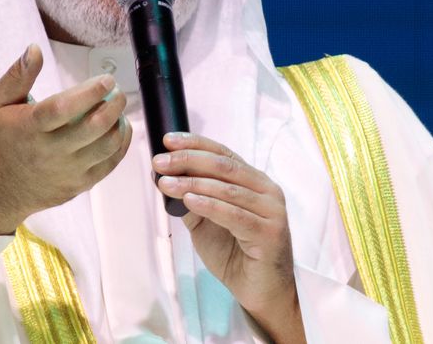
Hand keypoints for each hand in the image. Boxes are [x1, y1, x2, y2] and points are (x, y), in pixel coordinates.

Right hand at [0, 44, 131, 245]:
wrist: (0, 189)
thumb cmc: (3, 139)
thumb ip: (18, 75)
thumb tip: (35, 49)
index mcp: (30, 128)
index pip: (63, 108)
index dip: (89, 92)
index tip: (106, 80)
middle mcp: (49, 152)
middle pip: (91, 128)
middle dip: (113, 106)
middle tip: (118, 93)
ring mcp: (66, 172)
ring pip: (105, 147)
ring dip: (119, 124)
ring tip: (118, 110)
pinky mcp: (78, 186)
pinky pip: (109, 165)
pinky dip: (121, 145)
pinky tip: (121, 130)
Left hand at [153, 133, 305, 343]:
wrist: (261, 292)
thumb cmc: (235, 255)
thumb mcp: (206, 223)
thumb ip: (192, 199)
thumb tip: (164, 178)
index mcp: (255, 182)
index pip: (224, 154)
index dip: (195, 144)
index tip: (167, 141)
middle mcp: (267, 191)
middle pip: (225, 166)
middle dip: (188, 160)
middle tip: (160, 162)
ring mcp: (272, 211)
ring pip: (228, 188)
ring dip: (192, 182)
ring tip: (165, 182)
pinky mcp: (270, 233)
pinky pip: (235, 215)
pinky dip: (209, 205)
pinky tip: (189, 199)